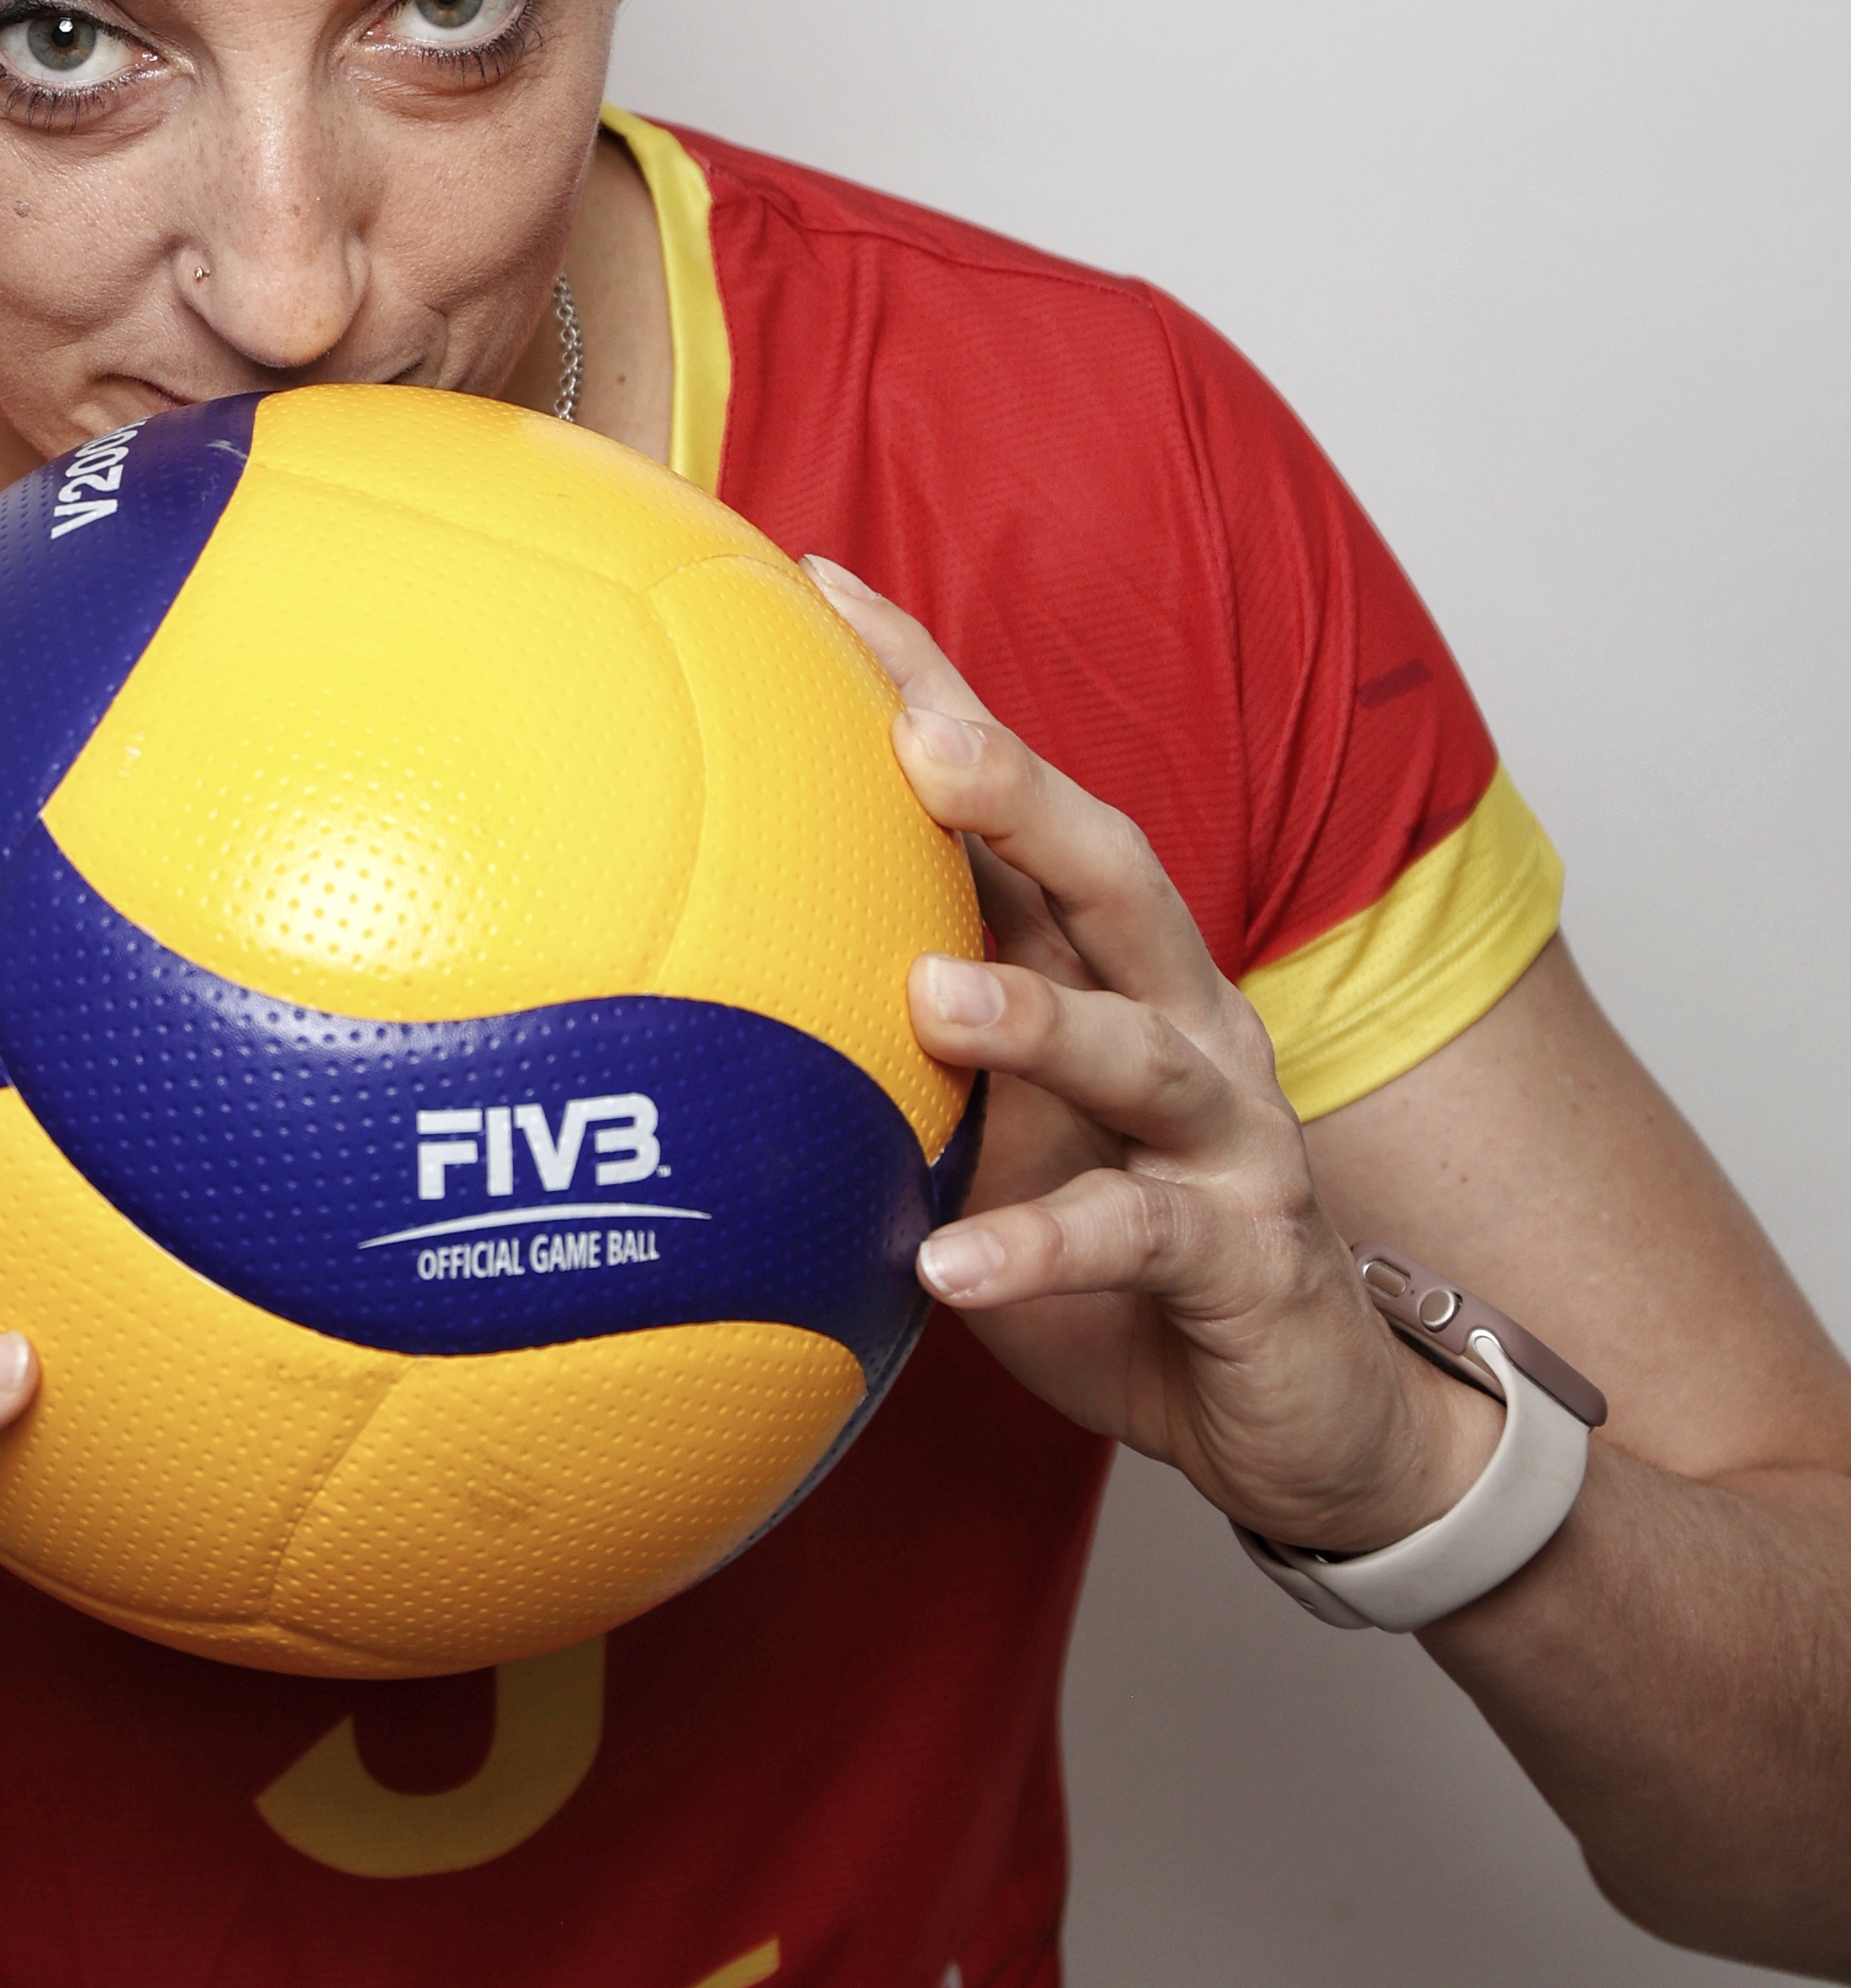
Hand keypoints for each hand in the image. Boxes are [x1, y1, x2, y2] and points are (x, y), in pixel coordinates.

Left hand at [808, 567, 1497, 1556]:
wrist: (1297, 1401)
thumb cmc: (1115, 1237)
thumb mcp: (993, 1125)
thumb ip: (889, 1042)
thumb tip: (690, 960)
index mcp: (1109, 964)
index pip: (1018, 803)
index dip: (931, 688)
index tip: (817, 585)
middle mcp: (1182, 1016)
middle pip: (1112, 874)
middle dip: (1022, 796)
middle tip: (921, 738)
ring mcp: (1227, 1132)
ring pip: (1140, 1047)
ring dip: (1038, 1017)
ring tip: (934, 999)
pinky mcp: (1247, 1254)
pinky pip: (1139, 1240)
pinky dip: (1039, 1247)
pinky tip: (944, 1264)